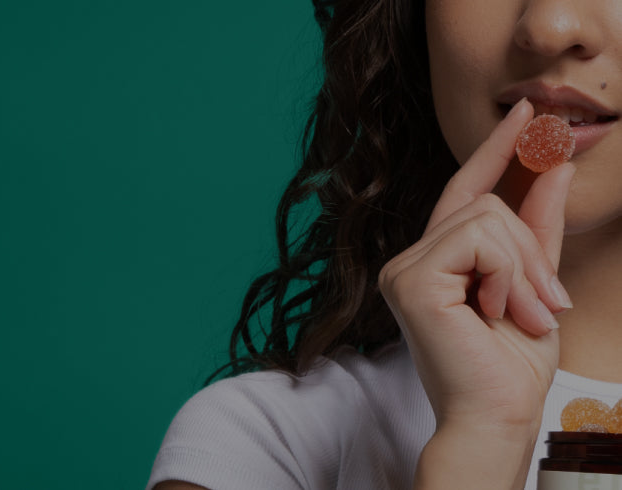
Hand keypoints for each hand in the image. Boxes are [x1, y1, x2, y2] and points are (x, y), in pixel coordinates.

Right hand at [379, 98, 574, 438]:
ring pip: (485, 218)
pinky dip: (506, 274)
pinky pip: (476, 240)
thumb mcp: (536, 286)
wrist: (497, 414)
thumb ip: (538, 229)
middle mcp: (412, 260)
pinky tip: (495, 312)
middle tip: (547, 304)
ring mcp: (404, 268)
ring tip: (523, 316)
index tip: (527, 112)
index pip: (466, 192)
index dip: (496, 150)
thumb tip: (556, 167)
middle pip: (486, 204)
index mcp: (436, 261)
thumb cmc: (510, 363)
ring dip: (523, 270)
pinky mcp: (410, 279)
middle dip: (532, 251)